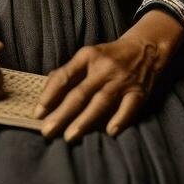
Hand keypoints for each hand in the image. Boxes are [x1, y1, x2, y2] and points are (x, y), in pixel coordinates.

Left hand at [34, 9, 183, 141]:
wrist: (145, 47)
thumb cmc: (109, 56)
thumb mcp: (88, 55)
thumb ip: (70, 72)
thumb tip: (47, 91)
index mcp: (87, 56)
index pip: (64, 76)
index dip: (49, 95)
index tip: (38, 113)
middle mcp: (103, 67)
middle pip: (79, 93)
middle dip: (61, 114)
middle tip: (47, 131)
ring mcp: (121, 80)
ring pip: (100, 102)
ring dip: (84, 121)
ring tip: (69, 136)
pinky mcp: (139, 91)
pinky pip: (128, 107)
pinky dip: (119, 119)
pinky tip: (109, 132)